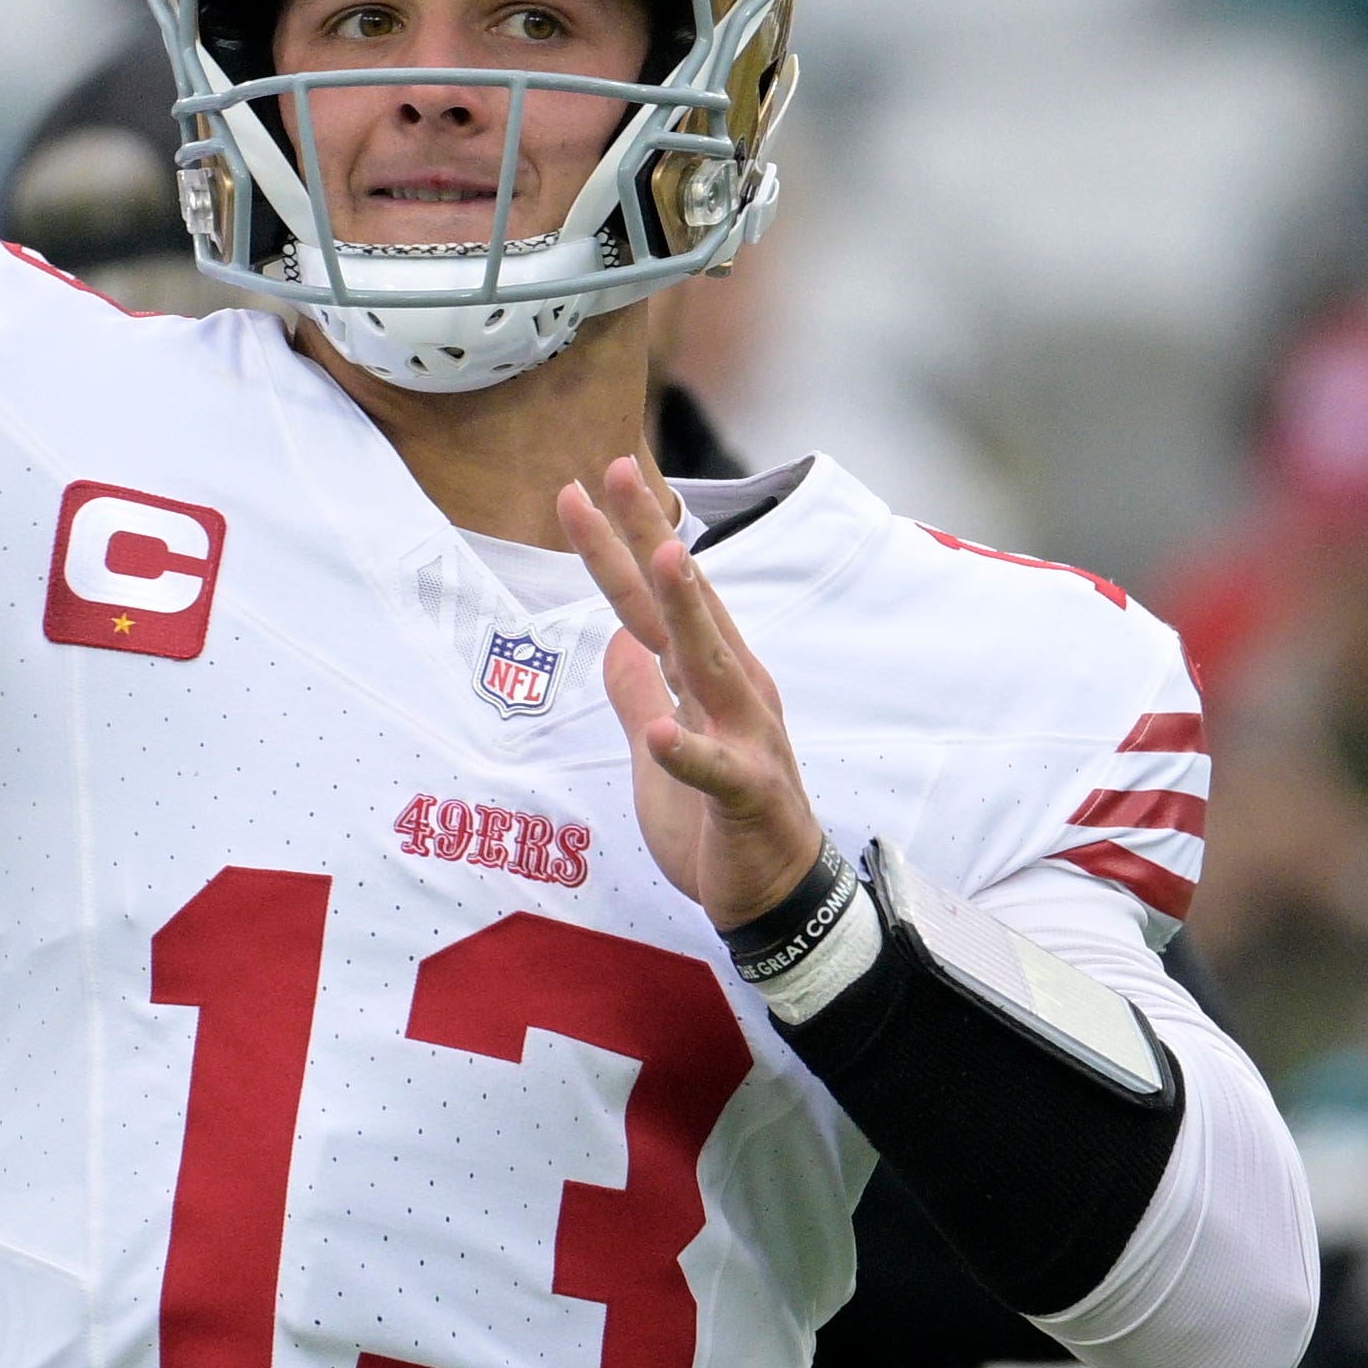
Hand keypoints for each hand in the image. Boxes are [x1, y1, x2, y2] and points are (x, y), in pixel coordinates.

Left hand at [560, 456, 827, 930]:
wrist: (779, 897)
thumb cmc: (720, 821)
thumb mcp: (664, 750)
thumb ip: (641, 696)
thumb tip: (616, 644)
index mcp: (708, 677)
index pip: (656, 598)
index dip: (622, 543)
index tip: (588, 485)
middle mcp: (733, 690)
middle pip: (682, 603)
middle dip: (649, 536)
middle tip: (615, 469)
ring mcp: (746, 738)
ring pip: (712, 663)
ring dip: (687, 610)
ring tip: (663, 554)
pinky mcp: (750, 796)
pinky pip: (716, 772)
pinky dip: (692, 752)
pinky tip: (669, 734)